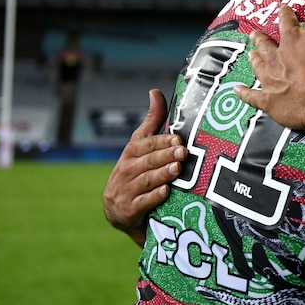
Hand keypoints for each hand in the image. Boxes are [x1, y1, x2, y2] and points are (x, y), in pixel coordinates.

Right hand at [103, 89, 186, 247]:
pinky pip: (141, 203)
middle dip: (165, 157)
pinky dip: (153, 197)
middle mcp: (125, 171)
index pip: (144, 145)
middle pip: (147, 162)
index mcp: (130, 154)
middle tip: (183, 153)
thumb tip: (155, 91)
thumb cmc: (137, 173)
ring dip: (162, 175)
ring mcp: (124, 191)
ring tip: (177, 169)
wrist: (122, 213)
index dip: (161, 142)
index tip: (178, 139)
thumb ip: (151, 122)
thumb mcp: (141, 147)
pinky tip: (166, 192)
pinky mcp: (127, 211)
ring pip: (145, 181)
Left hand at [234, 5, 304, 129]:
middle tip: (256, 34)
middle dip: (260, 38)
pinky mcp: (269, 100)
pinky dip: (244, 93)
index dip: (285, 14)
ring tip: (252, 55)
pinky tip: (237, 90)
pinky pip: (251, 96)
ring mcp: (270, 79)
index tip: (284, 10)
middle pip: (264, 44)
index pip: (286, 21)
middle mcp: (276, 57)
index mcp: (292, 40)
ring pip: (257, 65)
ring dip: (255, 59)